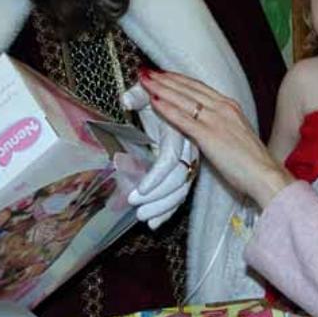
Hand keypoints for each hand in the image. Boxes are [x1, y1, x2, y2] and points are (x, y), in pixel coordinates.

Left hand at [121, 84, 198, 229]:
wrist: (170, 97)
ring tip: (144, 219)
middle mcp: (188, 146)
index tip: (139, 192)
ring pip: (182, 188)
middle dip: (158, 197)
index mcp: (178, 129)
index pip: (169, 158)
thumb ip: (136, 95)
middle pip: (179, 178)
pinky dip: (170, 209)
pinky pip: (181, 191)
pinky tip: (156, 223)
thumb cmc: (153, 97)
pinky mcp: (186, 168)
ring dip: (164, 206)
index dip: (156, 176)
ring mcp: (189, 159)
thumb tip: (128, 99)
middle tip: (136, 208)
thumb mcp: (144, 93)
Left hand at [138, 71, 293, 208]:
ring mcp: (216, 120)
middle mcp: (223, 107)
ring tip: (145, 80)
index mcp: (230, 106)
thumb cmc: (252, 160)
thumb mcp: (236, 133)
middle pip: (188, 88)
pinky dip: (167, 108)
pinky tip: (154, 101)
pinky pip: (183, 119)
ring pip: (183, 99)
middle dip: (166, 79)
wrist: (265, 174)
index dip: (179, 79)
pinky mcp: (209, 136)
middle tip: (147, 71)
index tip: (164, 74)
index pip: (199, 87)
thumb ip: (220, 125)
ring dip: (161, 88)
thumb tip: (202, 125)